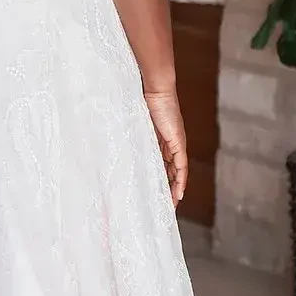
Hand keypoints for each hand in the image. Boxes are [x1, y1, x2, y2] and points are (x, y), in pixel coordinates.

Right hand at [143, 87, 186, 207]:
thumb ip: (132, 137)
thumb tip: (113, 146)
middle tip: (164, 205)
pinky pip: (181, 166)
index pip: (163, 164)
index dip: (161, 179)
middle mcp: (171, 144)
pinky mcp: (178, 143)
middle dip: (168, 188)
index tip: (156, 193)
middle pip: (171, 172)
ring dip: (175, 189)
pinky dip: (181, 180)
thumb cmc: (144, 102)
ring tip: (171, 204)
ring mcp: (176, 144)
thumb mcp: (136, 125)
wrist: (156, 90)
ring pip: (177, 172)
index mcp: (161, 140)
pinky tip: (179, 192)